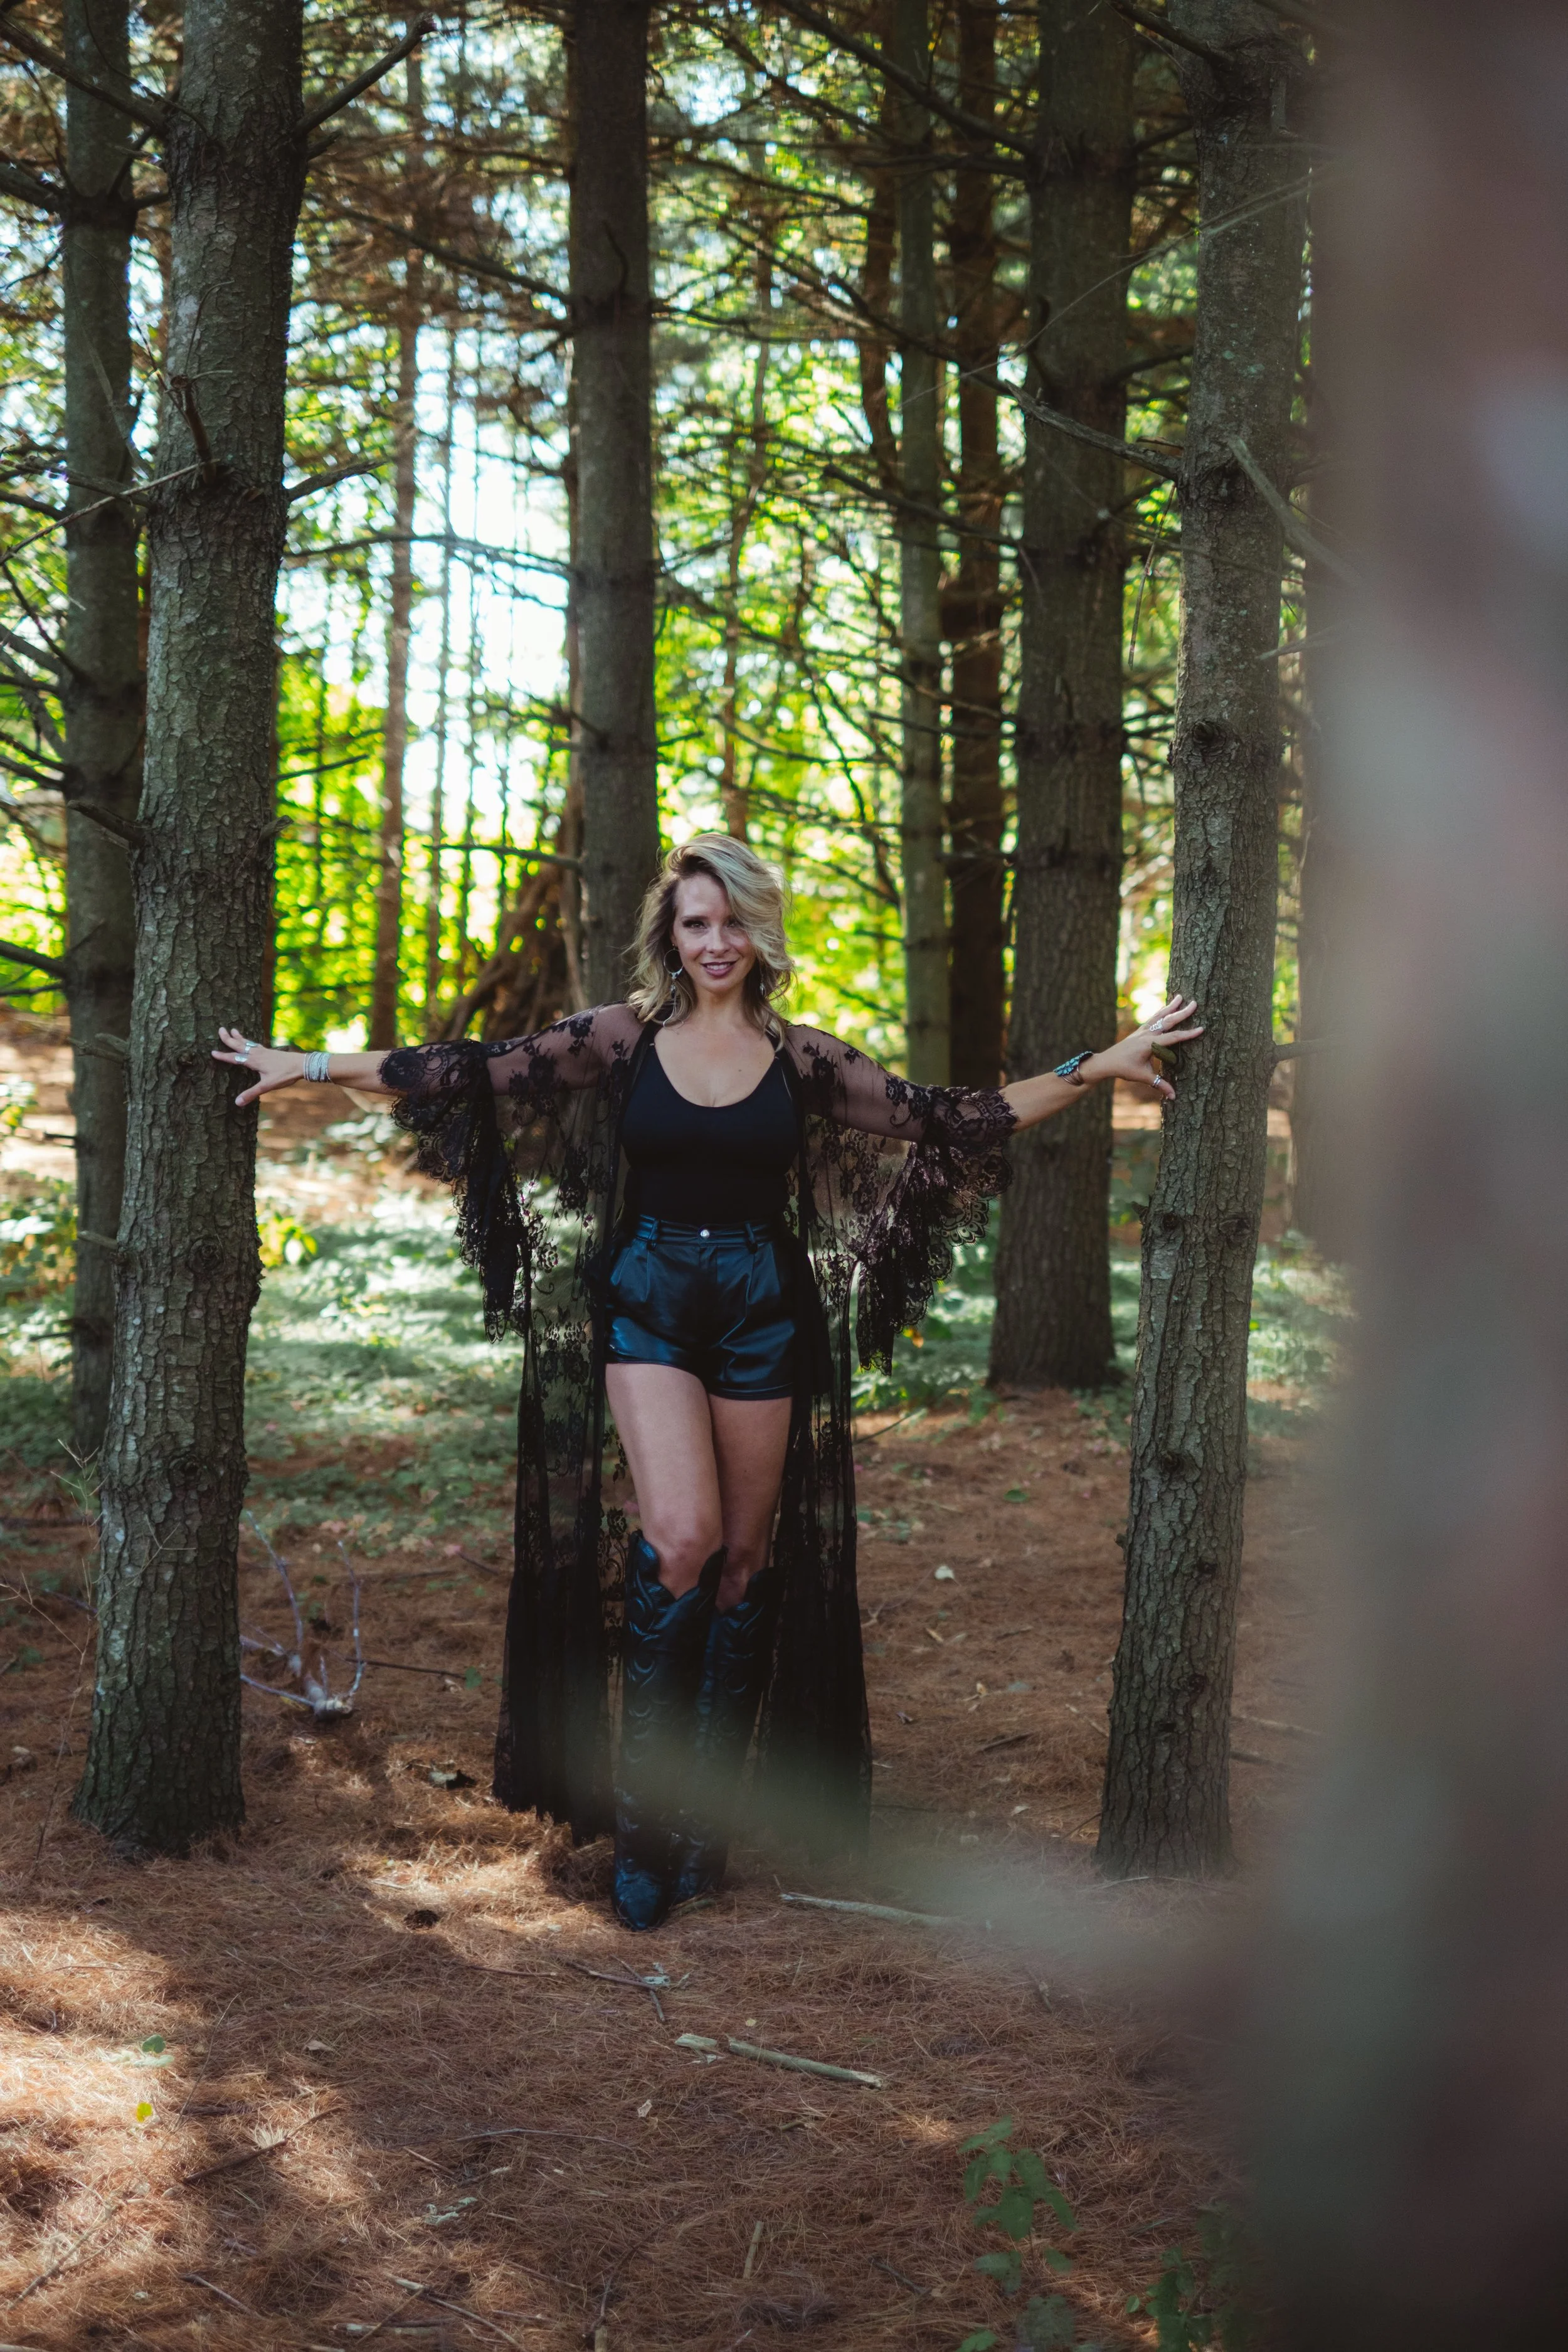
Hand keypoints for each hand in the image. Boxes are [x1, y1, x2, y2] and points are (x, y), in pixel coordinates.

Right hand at [212, 1025, 305, 1107]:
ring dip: (239, 1037)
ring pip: (248, 1043)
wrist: (301, 1065)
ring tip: (233, 1030)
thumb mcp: (267, 1086)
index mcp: (254, 1061)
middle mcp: (257, 1054)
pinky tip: (251, 1043)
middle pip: (240, 1044)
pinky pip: (256, 1044)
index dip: (223, 1056)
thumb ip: (252, 1093)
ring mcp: (264, 1051)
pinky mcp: (270, 1052)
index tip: (212, 1052)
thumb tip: (237, 1102)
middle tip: (220, 1029)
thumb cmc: (285, 1075)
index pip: (235, 1058)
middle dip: (229, 1038)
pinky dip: (250, 1041)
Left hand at [1086, 996, 1203, 1103]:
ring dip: (1170, 1006)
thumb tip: (1174, 1097)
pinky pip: (1152, 1018)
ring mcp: (1142, 1030)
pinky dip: (1160, 1012)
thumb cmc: (1124, 1069)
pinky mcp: (1139, 1031)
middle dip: (1183, 1012)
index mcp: (1149, 1044)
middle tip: (1195, 1003)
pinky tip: (1166, 1007)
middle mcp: (1147, 1034)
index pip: (1173, 1037)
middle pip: (1168, 1021)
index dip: (1188, 1034)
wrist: (1107, 1062)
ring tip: (1180, 996)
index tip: (1201, 1029)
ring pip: (1159, 1016)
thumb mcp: (1143, 1077)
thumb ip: (1160, 1085)